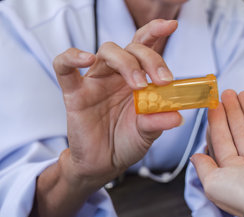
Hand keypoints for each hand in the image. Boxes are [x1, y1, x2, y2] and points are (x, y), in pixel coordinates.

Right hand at [53, 19, 181, 188]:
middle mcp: (118, 74)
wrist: (103, 164)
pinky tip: (86, 58)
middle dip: (150, 58)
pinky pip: (64, 67)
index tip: (172, 25)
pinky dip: (73, 57)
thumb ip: (159, 122)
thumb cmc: (127, 143)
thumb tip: (177, 116)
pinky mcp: (75, 93)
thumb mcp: (148, 134)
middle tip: (161, 80)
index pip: (146, 47)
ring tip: (138, 84)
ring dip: (126, 62)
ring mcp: (96, 81)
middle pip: (132, 48)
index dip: (156, 32)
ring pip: (108, 51)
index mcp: (138, 78)